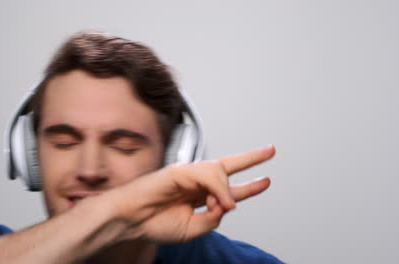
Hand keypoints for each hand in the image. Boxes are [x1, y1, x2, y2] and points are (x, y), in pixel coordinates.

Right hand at [112, 145, 275, 242]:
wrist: (132, 220)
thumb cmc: (155, 222)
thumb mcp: (194, 229)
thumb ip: (214, 217)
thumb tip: (228, 203)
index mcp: (199, 196)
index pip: (229, 188)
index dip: (249, 186)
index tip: (265, 180)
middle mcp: (196, 183)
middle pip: (228, 166)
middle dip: (250, 159)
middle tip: (269, 151)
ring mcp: (188, 175)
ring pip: (219, 172)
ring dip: (227, 190)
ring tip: (225, 205)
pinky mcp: (179, 170)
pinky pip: (206, 175)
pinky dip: (217, 187)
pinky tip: (218, 200)